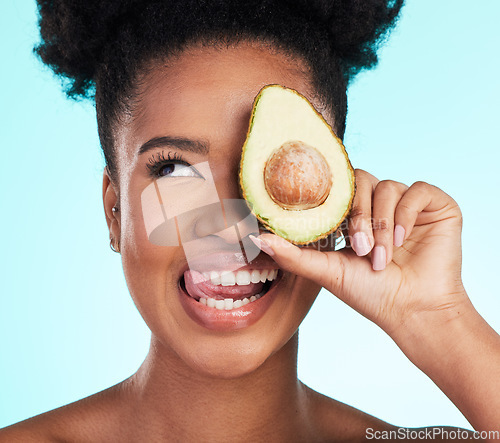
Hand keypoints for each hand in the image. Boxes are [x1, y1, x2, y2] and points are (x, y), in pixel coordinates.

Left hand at [253, 169, 468, 336]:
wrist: (413, 311)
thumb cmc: (370, 294)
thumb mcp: (327, 271)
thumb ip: (292, 255)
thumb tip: (257, 239)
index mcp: (354, 216)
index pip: (339, 189)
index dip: (332, 200)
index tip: (330, 226)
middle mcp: (379, 205)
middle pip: (360, 181)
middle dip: (358, 215)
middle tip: (360, 249)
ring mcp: (406, 204)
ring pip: (387, 187)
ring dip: (383, 225)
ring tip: (382, 257)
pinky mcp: (435, 205)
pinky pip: (417, 190)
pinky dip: (407, 215)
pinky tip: (405, 241)